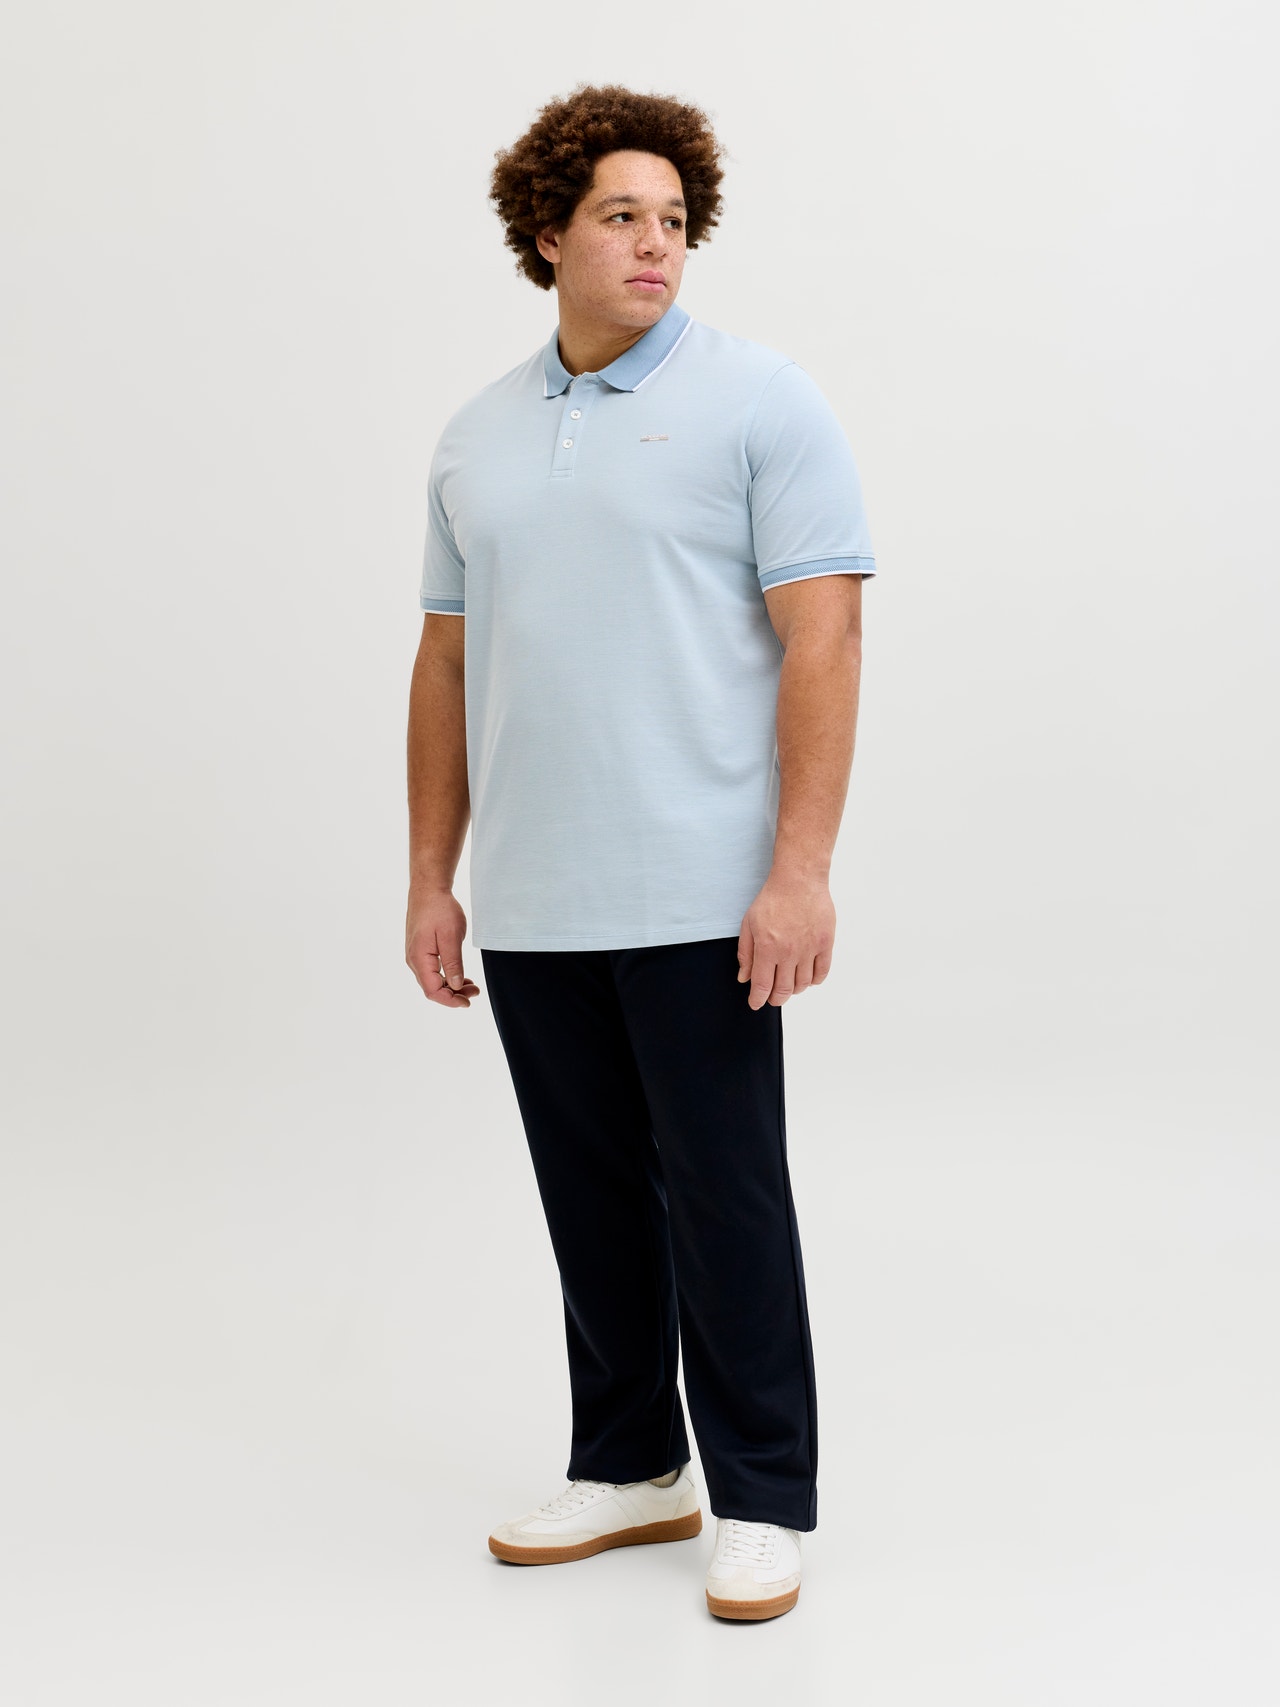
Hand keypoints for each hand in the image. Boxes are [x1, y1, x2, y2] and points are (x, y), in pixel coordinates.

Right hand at [405, 886, 481, 1008]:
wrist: (428, 889)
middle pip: (432, 988)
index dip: (450, 1001)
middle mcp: (414, 960)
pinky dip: (446, 976)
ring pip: (432, 980)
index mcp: (419, 959)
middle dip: (453, 995)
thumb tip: (455, 985)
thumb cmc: (440, 909)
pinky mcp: (420, 949)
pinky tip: (459, 975)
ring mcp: (415, 955)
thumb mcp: (451, 936)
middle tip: (475, 992)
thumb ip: (452, 963)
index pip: (433, 991)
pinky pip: (432, 970)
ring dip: (451, 986)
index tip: (467, 1002)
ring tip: (471, 985)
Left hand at [737, 873, 835, 1009]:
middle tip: (773, 998)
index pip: (763, 985)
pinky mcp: (826, 943)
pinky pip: (822, 972)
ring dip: (795, 990)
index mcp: (768, 948)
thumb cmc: (772, 899)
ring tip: (789, 986)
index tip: (756, 1004)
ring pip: (803, 984)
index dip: (758, 999)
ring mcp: (809, 948)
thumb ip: (746, 953)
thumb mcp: (749, 924)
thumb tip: (744, 978)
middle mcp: (789, 952)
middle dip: (776, 999)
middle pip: (784, 990)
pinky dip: (814, 981)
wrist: (799, 880)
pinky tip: (807, 978)